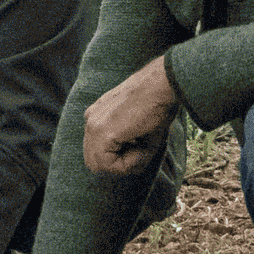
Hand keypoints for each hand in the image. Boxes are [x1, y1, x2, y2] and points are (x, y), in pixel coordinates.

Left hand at [83, 54, 177, 176]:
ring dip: (125, 165)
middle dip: (118, 164)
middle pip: (95, 162)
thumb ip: (128, 148)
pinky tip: (142, 146)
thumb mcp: (139, 130)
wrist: (163, 84)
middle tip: (142, 150)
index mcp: (97, 117)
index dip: (121, 158)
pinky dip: (128, 163)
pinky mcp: (101, 131)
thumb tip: (129, 169)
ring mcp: (93, 125)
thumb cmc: (158, 103)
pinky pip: (108, 164)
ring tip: (143, 146)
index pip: (100, 153)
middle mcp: (90, 120)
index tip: (142, 145)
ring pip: (100, 166)